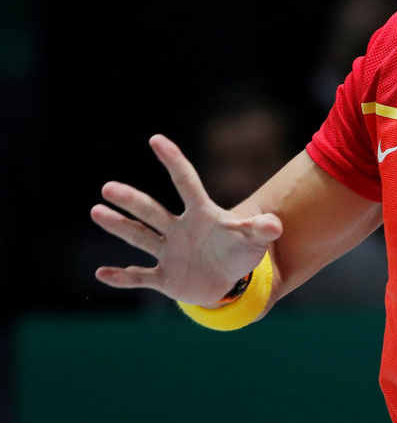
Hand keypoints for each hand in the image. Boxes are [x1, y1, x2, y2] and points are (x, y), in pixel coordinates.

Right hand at [91, 134, 282, 306]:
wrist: (230, 282)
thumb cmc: (241, 253)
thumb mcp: (255, 241)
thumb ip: (260, 231)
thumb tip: (274, 224)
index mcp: (202, 214)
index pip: (186, 183)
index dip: (173, 161)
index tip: (156, 139)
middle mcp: (179, 229)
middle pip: (153, 211)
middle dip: (131, 200)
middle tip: (108, 188)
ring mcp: (169, 253)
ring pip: (140, 237)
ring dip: (119, 226)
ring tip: (97, 212)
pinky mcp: (164, 278)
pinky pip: (139, 277)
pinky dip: (122, 277)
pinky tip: (101, 274)